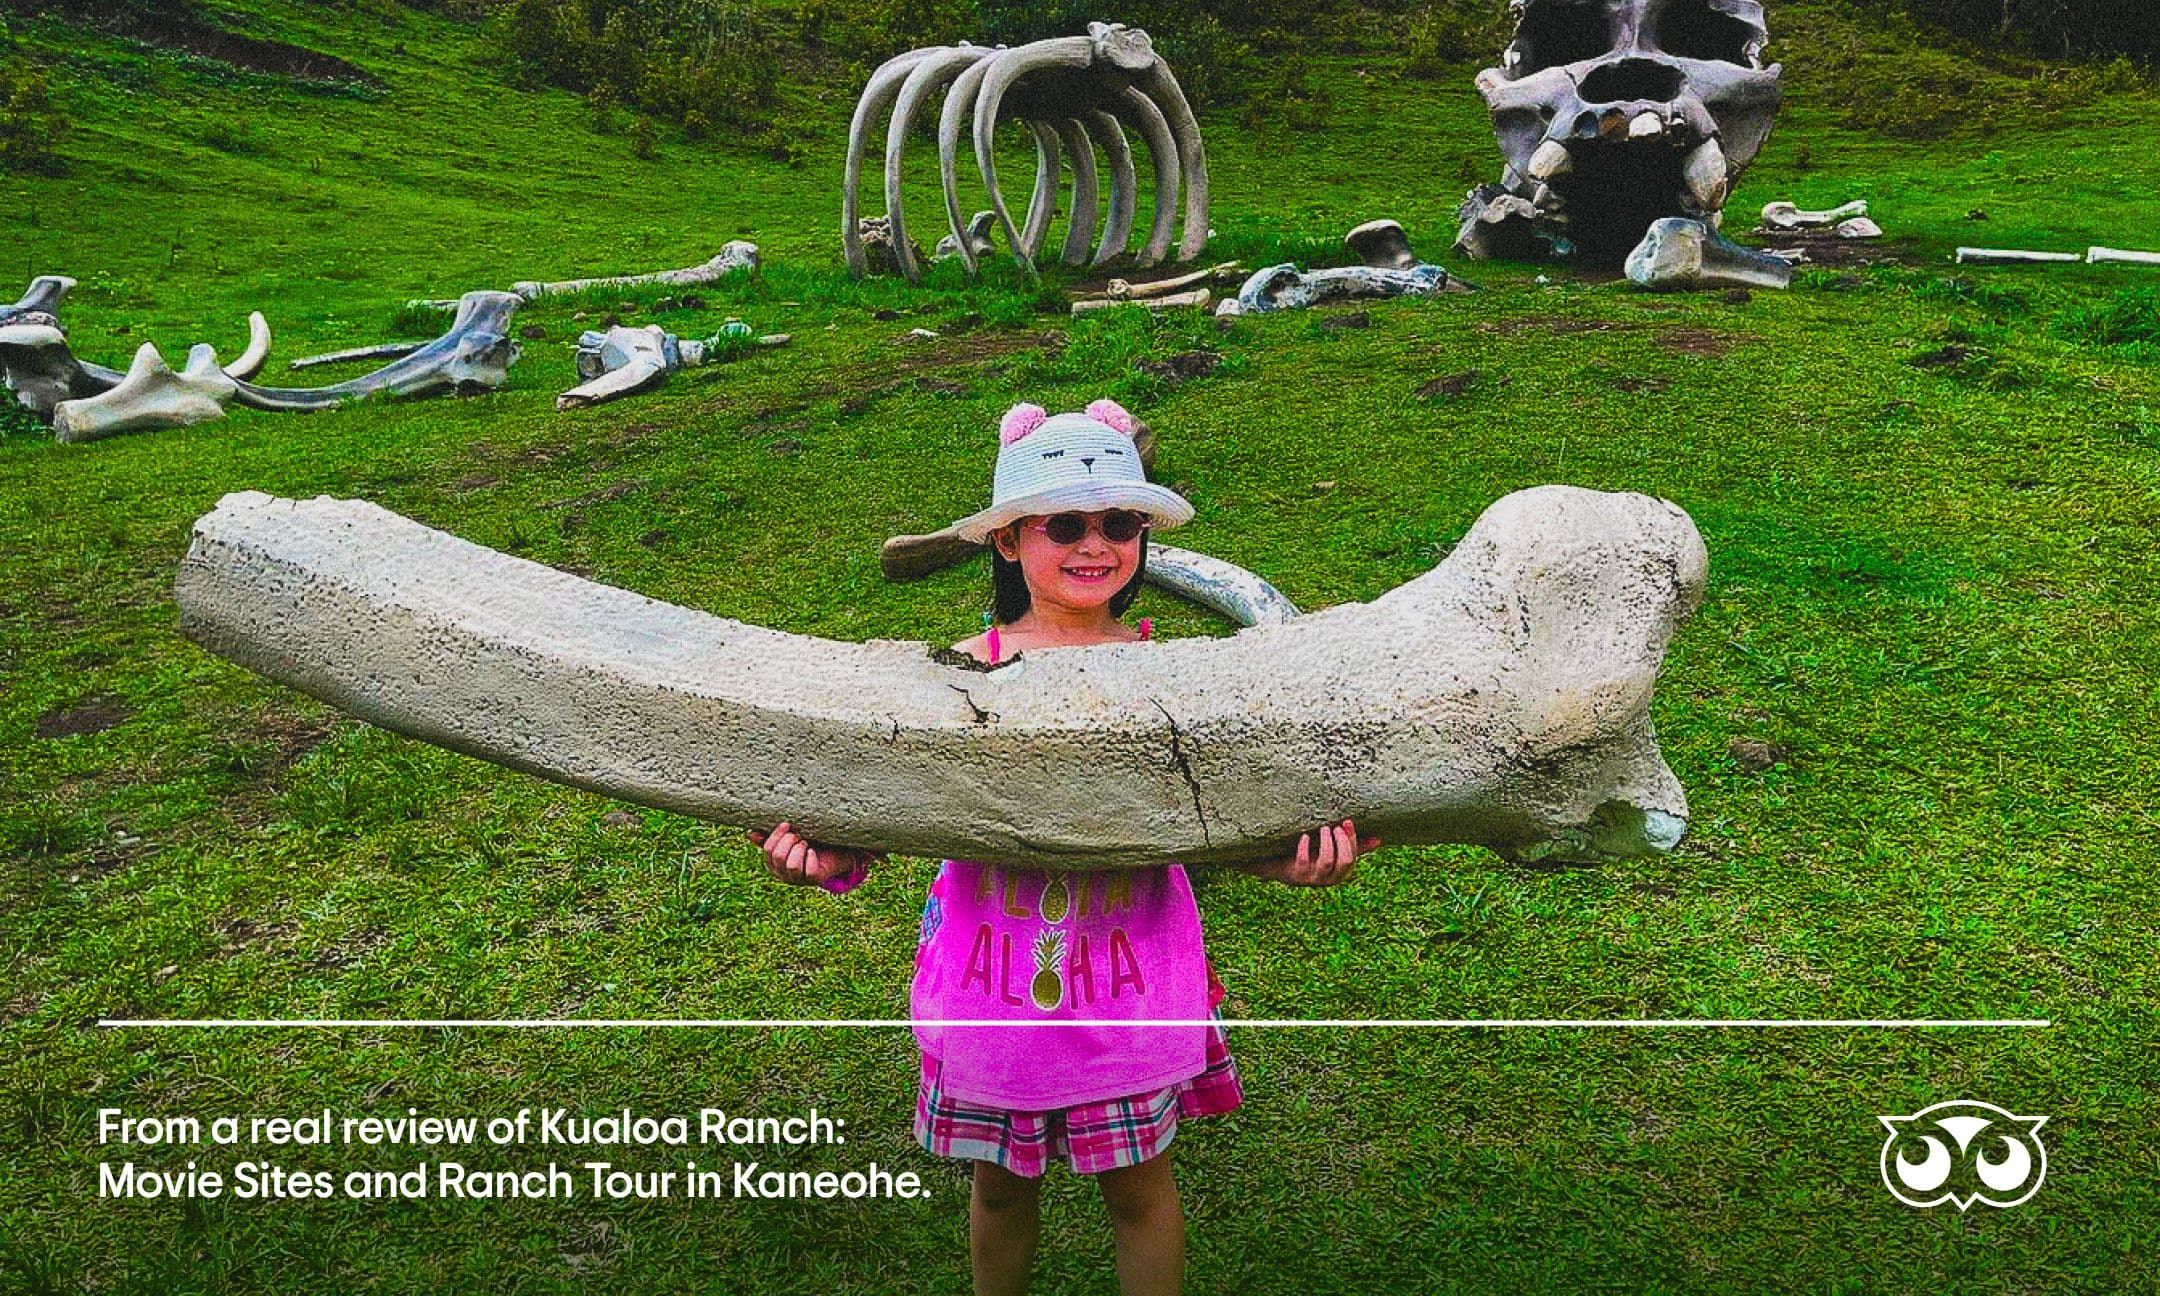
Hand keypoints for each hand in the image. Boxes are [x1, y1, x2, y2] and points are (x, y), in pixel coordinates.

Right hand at [750, 822, 883, 889]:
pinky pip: (809, 872)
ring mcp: (798, 879)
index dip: (777, 835)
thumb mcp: (790, 837)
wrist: (834, 850)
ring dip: (800, 849)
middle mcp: (783, 874)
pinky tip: (813, 852)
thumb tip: (750, 834)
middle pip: (778, 857)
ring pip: (791, 866)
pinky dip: (811, 859)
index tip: (788, 824)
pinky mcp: (814, 880)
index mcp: (774, 863)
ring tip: (806, 843)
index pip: (768, 849)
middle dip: (790, 841)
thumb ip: (772, 837)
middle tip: (800, 835)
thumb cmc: (809, 842)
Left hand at [1247, 819, 1377, 887]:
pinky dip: (1305, 848)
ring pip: (1327, 862)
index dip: (1351, 839)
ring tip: (1324, 827)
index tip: (1346, 821)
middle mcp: (1328, 879)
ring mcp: (1312, 878)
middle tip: (1334, 826)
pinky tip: (1304, 836)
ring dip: (1327, 843)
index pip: (1352, 858)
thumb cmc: (1309, 856)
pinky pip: (1303, 863)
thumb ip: (1354, 846)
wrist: (1278, 866)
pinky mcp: (1295, 875)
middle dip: (1343, 842)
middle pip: (1345, 862)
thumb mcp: (1332, 851)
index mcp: (1339, 873)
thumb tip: (1379, 840)